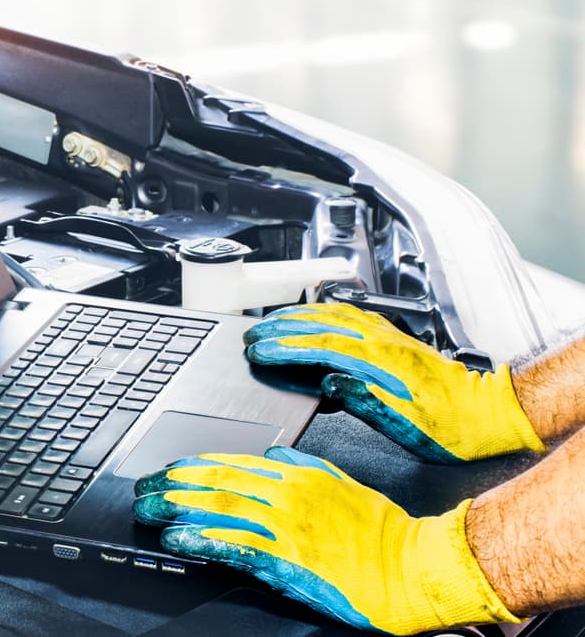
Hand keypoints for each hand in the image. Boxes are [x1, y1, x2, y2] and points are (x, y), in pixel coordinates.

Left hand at [133, 447, 519, 634]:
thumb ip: (302, 466)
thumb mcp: (339, 483)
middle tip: (144, 489)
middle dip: (174, 486)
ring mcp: (285, 527)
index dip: (195, 465)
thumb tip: (271, 453)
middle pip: (217, 481)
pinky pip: (235, 546)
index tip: (168, 470)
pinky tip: (178, 540)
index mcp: (298, 474)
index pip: (233, 462)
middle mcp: (286, 495)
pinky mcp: (288, 560)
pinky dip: (202, 541)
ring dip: (178, 510)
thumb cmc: (382, 531)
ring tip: (149, 511)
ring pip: (219, 509)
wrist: (414, 566)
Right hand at [243, 303, 545, 462]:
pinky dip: (323, 312)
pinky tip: (313, 315)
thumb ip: (364, 400)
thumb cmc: (451, 428)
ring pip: (333, 315)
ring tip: (271, 322)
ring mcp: (388, 336)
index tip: (258, 350)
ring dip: (297, 316)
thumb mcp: (405, 425)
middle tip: (252, 335)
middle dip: (281, 328)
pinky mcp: (393, 338)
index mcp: (381, 363)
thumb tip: (329, 382)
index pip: (321, 347)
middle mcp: (383, 343)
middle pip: (321, 324)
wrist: (489, 413)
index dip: (284, 347)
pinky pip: (350, 315)